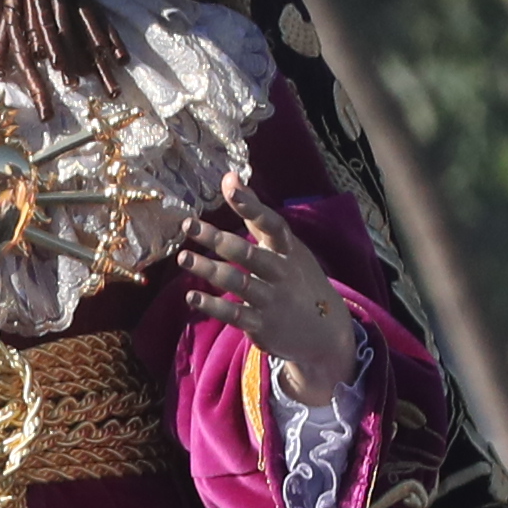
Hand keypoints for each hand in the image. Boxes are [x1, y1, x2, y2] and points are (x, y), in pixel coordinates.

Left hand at [183, 204, 352, 399]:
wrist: (324, 330)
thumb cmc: (295, 277)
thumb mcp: (283, 245)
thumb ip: (255, 213)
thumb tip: (230, 177)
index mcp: (288, 249)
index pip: (271, 224)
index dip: (252, 205)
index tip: (230, 187)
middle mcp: (282, 272)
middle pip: (249, 254)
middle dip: (218, 238)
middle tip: (189, 224)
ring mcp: (272, 300)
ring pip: (238, 282)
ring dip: (209, 270)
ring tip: (183, 257)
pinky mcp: (262, 325)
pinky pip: (235, 314)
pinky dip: (213, 306)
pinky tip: (191, 296)